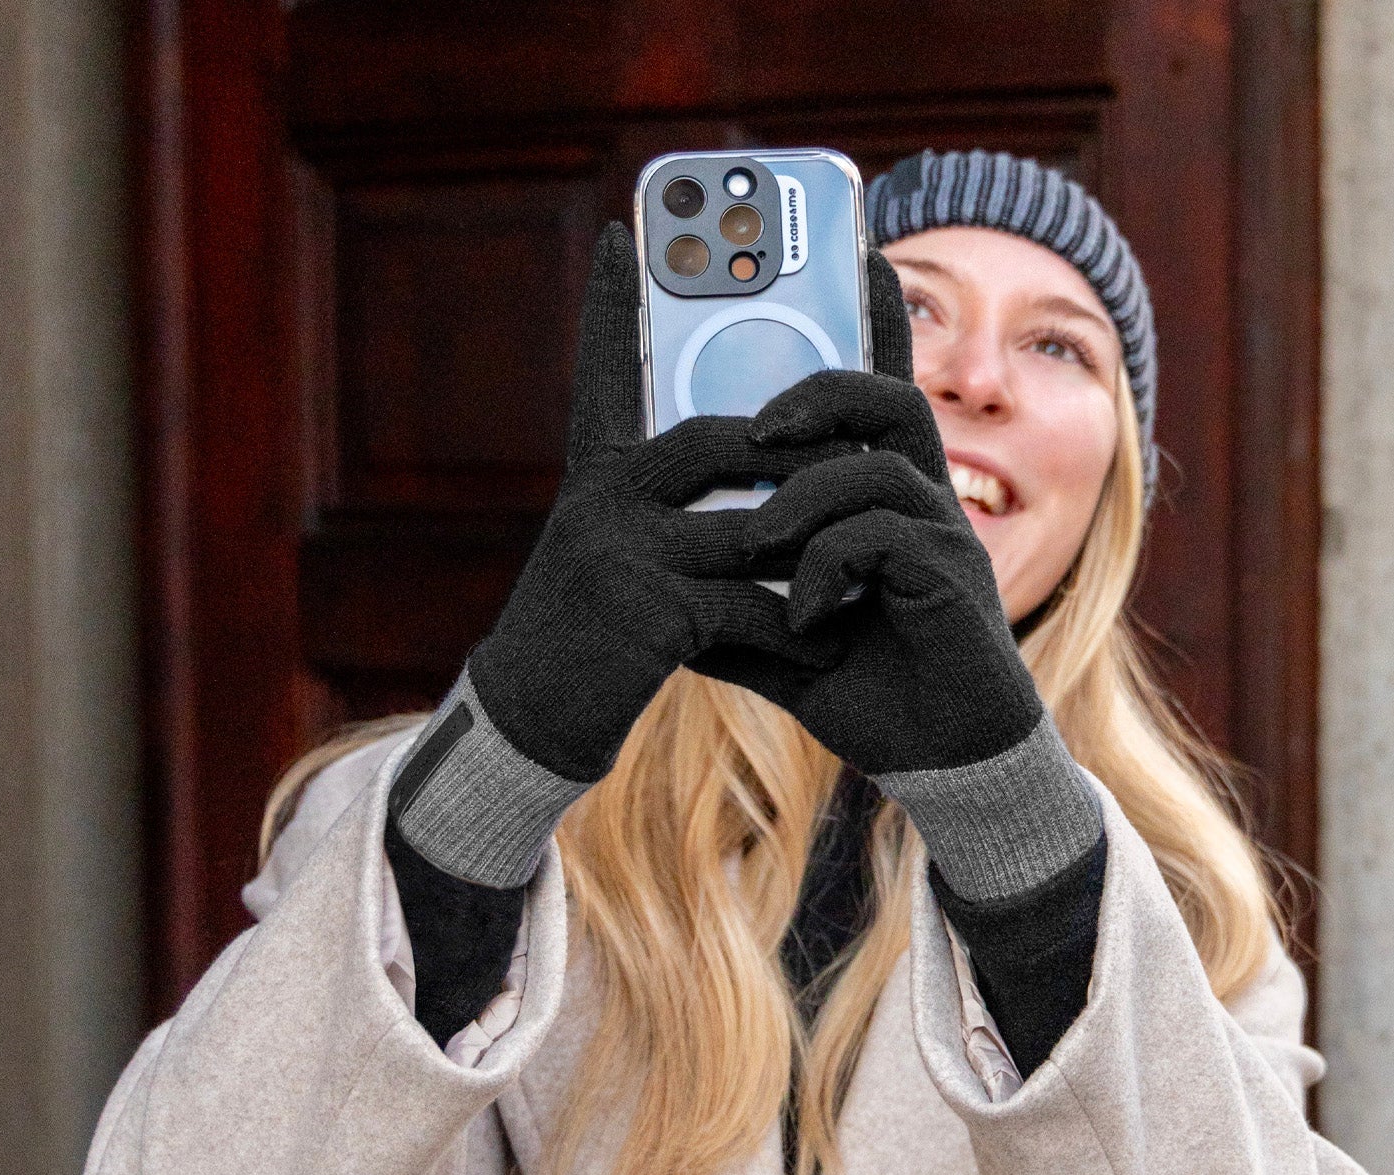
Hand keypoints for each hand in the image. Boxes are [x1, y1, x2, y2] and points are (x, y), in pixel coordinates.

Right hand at [473, 221, 848, 785]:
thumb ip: (662, 510)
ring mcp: (619, 551)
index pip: (603, 374)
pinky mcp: (646, 612)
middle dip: (801, 461)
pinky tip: (823, 655)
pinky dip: (795, 633)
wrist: (528, 721)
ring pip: (754, 528)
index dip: (612, 306)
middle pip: (722, 443)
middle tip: (862, 470)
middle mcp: (600, 500)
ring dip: (816, 557)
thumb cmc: (588, 636)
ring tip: (865, 571)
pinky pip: (750, 606)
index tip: (620, 233)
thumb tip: (750, 466)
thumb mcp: (614, 555)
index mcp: (594, 479)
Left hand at [693, 252, 1102, 903]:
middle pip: (887, 397)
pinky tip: (803, 619)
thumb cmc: (869, 693)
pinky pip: (881, 535)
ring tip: (757, 538)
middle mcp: (922, 505)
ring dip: (805, 494)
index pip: (877, 394)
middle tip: (756, 425)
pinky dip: (824, 569)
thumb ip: (733, 606)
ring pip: (876, 464)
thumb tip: (664, 590)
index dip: (871, 322)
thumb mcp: (780, 642)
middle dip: (818, 389)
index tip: (853, 251)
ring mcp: (945, 537)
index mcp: (883, 504)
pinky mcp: (954, 578)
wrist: (940, 762)